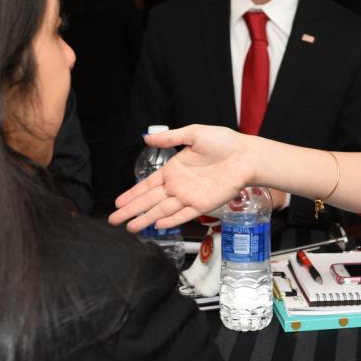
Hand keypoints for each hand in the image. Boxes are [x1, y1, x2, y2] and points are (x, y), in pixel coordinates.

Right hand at [108, 125, 254, 231]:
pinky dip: (171, 220)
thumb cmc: (224, 142)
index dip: (133, 194)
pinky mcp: (203, 204)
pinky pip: (184, 215)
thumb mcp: (193, 134)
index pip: (148, 185)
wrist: (246, 155)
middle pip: (150, 201)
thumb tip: (146, 138)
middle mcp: (179, 185)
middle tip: (115, 219)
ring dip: (146, 219)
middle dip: (132, 210)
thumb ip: (170, 138)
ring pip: (163, 210)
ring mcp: (190, 196)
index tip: (119, 202)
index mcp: (174, 169)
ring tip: (130, 227)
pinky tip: (157, 224)